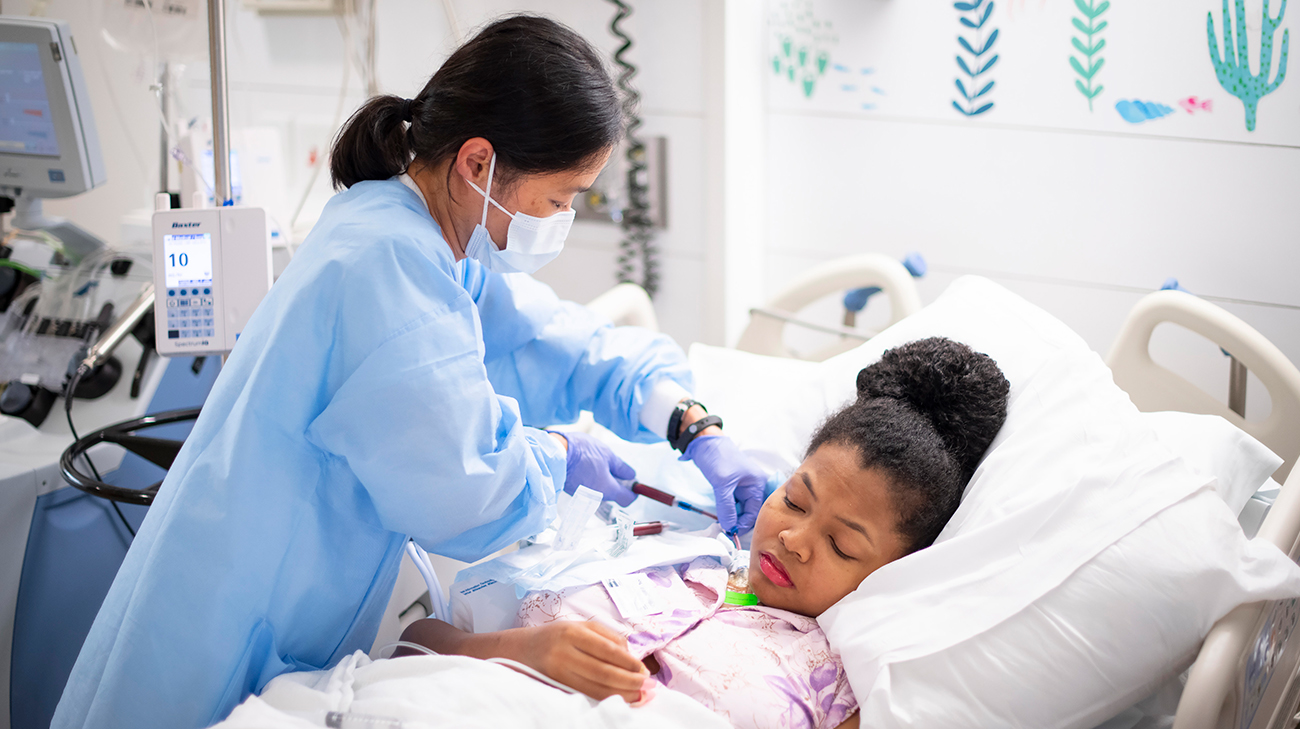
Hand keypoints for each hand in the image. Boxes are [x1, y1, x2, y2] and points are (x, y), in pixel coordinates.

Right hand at [508, 620, 649, 702]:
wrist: (520, 650)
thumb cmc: (557, 636)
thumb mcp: (580, 626)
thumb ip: (608, 637)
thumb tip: (632, 656)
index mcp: (572, 632)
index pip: (608, 650)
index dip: (629, 662)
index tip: (644, 670)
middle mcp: (563, 652)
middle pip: (603, 671)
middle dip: (629, 681)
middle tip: (646, 685)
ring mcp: (557, 672)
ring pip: (595, 687)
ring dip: (621, 693)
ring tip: (638, 695)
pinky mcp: (555, 686)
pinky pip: (585, 695)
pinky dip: (604, 699)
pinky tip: (618, 698)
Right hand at [558, 431, 636, 506]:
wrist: (556, 453)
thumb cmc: (583, 453)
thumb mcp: (607, 455)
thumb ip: (621, 468)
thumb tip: (632, 476)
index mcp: (608, 489)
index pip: (627, 499)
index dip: (633, 492)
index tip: (634, 485)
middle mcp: (597, 497)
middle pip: (613, 495)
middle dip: (617, 484)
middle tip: (614, 468)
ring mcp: (584, 496)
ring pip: (600, 491)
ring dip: (603, 481)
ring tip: (598, 464)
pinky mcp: (574, 491)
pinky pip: (589, 488)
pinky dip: (592, 480)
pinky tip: (587, 467)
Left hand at [682, 435, 766, 533]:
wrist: (704, 442)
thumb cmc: (717, 457)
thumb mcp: (722, 484)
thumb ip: (726, 507)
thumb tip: (729, 528)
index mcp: (757, 483)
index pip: (754, 511)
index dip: (743, 524)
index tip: (730, 533)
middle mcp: (753, 486)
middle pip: (749, 511)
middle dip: (738, 521)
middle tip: (725, 531)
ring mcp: (742, 486)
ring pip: (740, 508)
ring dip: (732, 517)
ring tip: (722, 525)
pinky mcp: (732, 486)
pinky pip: (733, 503)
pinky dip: (727, 510)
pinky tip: (721, 516)